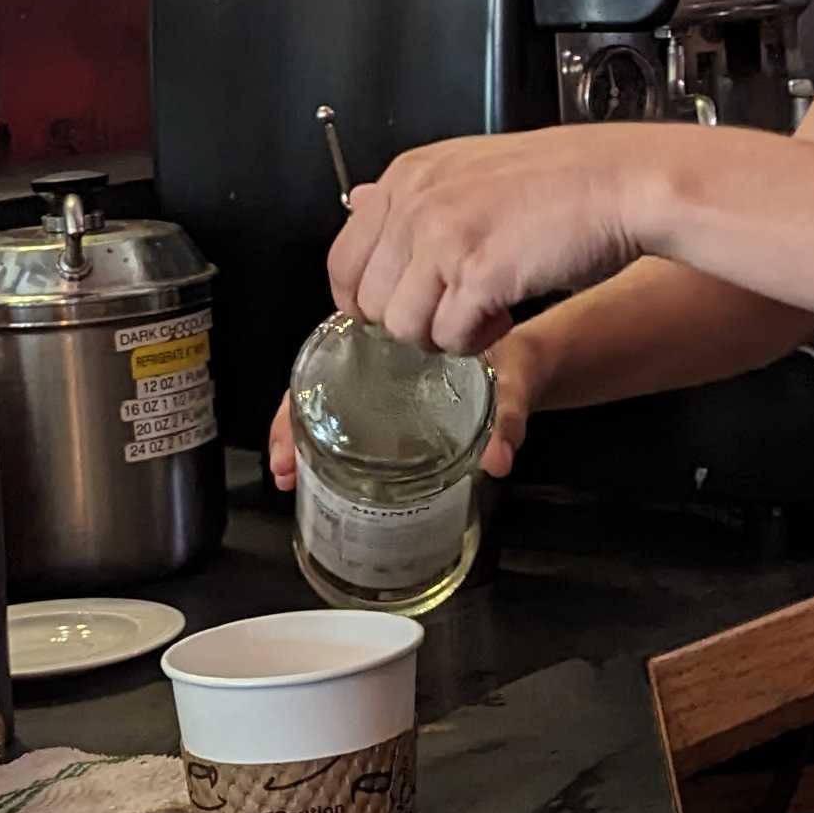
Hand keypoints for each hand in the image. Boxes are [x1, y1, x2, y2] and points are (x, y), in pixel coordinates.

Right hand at [268, 325, 540, 490]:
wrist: (529, 363)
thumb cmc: (514, 360)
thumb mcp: (511, 383)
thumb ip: (506, 418)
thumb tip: (496, 460)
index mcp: (398, 336)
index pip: (328, 360)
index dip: (298, 403)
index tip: (288, 445)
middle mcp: (380, 354)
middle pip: (317, 385)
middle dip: (291, 427)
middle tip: (285, 471)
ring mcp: (382, 377)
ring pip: (327, 399)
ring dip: (301, 436)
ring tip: (290, 476)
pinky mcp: (391, 397)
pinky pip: (348, 411)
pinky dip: (326, 439)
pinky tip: (315, 470)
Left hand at [325, 129, 660, 358]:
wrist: (624, 182)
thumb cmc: (562, 178)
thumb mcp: (471, 165)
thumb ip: (414, 194)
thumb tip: (358, 203)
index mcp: (408, 176)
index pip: (343, 261)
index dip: (366, 301)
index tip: (399, 309)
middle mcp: (417, 204)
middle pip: (370, 303)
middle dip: (412, 320)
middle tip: (455, 308)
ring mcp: (445, 238)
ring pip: (404, 328)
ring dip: (444, 334)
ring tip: (484, 311)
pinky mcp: (479, 274)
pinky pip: (449, 337)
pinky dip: (477, 340)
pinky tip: (504, 313)